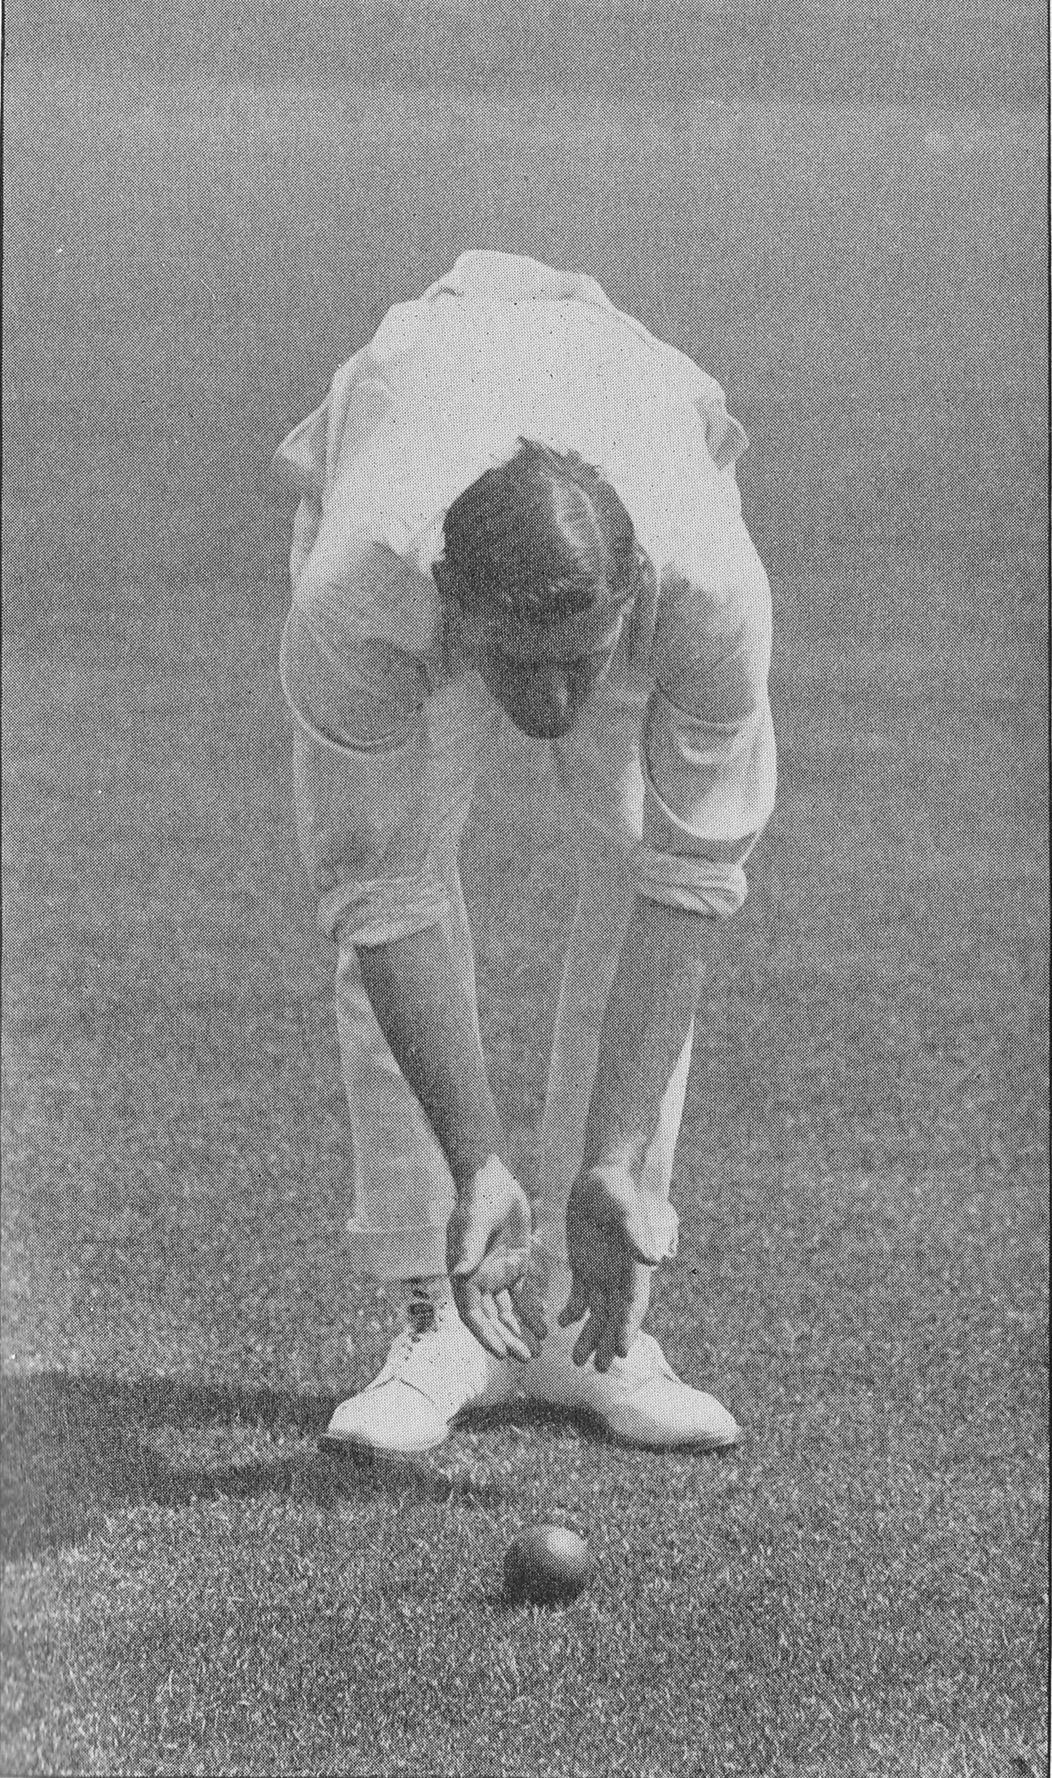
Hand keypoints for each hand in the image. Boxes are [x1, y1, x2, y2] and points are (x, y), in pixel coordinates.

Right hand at [447, 1156, 547, 1361]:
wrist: (493, 1178)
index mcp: (463, 1274)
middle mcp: (478, 1280)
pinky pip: (523, 1296)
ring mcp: (497, 1275)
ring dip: (520, 1332)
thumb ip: (468, 1248)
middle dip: (508, 1340)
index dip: (485, 1336)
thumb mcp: (474, 1222)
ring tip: (538, 1351)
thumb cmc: (478, 1198)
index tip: (501, 1354)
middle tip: (527, 1358)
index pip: (472, 1314)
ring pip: (508, 1313)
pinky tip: (545, 1327)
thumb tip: (459, 1273)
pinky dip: (531, 1313)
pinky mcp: (514, 1266)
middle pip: (492, 1319)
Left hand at [558, 1164, 659, 1371]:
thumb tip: (653, 1261)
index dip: (628, 1327)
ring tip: (577, 1361)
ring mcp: (602, 1273)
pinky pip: (579, 1296)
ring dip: (589, 1336)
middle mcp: (620, 1275)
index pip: (633, 1304)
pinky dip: (572, 1312)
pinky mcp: (584, 1266)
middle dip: (608, 1343)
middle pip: (615, 1316)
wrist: (599, 1174)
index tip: (621, 1352)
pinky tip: (561, 1324)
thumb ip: (635, 1235)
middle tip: (598, 1369)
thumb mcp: (623, 1210)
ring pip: (597, 1313)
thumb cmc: (615, 1188)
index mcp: (634, 1266)